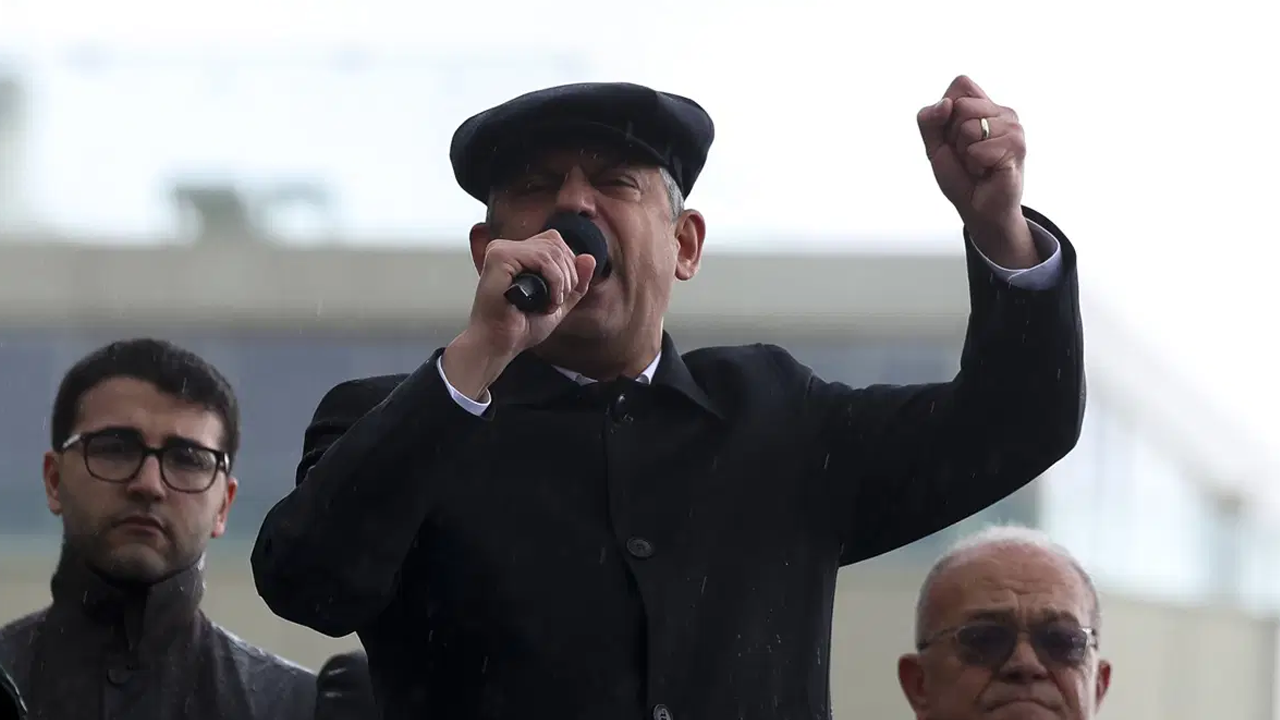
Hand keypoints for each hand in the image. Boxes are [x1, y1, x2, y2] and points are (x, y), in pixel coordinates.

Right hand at [442, 230, 596, 398]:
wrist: (501, 343)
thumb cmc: (521, 326)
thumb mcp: (559, 302)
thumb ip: (577, 281)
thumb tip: (590, 257)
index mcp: (518, 254)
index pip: (555, 242)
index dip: (569, 267)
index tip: (562, 295)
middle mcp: (508, 248)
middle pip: (556, 243)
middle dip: (569, 275)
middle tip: (557, 301)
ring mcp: (501, 249)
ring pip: (552, 251)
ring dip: (562, 282)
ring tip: (551, 304)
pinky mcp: (499, 256)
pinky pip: (542, 258)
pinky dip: (554, 281)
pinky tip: (547, 301)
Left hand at [918, 76, 1035, 264]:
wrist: (978, 208)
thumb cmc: (960, 175)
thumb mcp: (934, 144)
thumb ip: (929, 119)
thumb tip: (946, 104)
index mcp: (985, 105)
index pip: (961, 84)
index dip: (947, 112)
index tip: (954, 137)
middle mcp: (1003, 111)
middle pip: (960, 105)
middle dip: (953, 136)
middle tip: (967, 154)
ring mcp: (1013, 127)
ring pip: (967, 128)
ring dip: (964, 153)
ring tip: (978, 164)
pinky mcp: (1017, 146)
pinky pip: (977, 149)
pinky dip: (974, 165)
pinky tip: (987, 171)